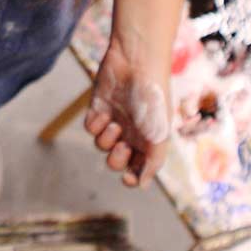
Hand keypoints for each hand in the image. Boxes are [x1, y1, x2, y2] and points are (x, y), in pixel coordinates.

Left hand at [83, 30, 171, 187]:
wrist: (137, 64)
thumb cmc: (153, 99)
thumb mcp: (160, 135)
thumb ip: (152, 163)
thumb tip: (140, 186)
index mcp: (149, 141)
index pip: (137, 169)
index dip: (131, 177)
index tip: (127, 176)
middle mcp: (131, 132)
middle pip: (115, 161)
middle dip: (116, 158)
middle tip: (122, 144)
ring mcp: (114, 120)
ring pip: (101, 145)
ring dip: (106, 139)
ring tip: (115, 124)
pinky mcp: (98, 108)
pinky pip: (90, 128)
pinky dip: (95, 125)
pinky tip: (104, 113)